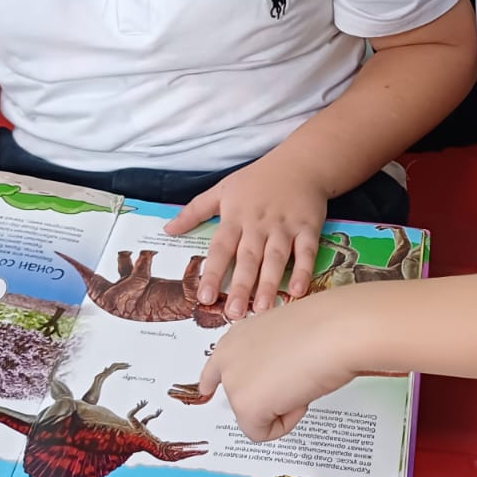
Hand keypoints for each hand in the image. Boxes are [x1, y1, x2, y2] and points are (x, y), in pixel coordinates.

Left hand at [166, 156, 327, 319]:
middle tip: (234, 314)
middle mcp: (258, 225)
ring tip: (262, 309)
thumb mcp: (222, 189)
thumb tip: (168, 230)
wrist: (301, 162)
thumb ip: (195, 211)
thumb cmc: (258, 178)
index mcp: (235, 217)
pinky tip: (297, 291)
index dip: (213, 273)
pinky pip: (305, 252)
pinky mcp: (308, 228)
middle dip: (241, 287)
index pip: (221, 249)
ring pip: (275, 259)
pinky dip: (302, 271)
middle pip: (248, 259)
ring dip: (268, 284)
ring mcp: (284, 227)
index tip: (204, 298)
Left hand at [197, 298, 357, 441]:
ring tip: (301, 379)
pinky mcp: (245, 405)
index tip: (209, 388)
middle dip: (267, 398)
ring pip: (254, 416)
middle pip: (240, 397)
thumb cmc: (325, 327)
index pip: (214, 366)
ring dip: (280, 407)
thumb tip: (275, 374)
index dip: (214, 380)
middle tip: (293, 380)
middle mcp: (227, 357)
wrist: (334, 331)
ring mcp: (233, 381)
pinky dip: (286, 423)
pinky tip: (299, 395)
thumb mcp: (287, 337)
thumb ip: (269, 355)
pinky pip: (263, 432)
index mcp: (237, 336)